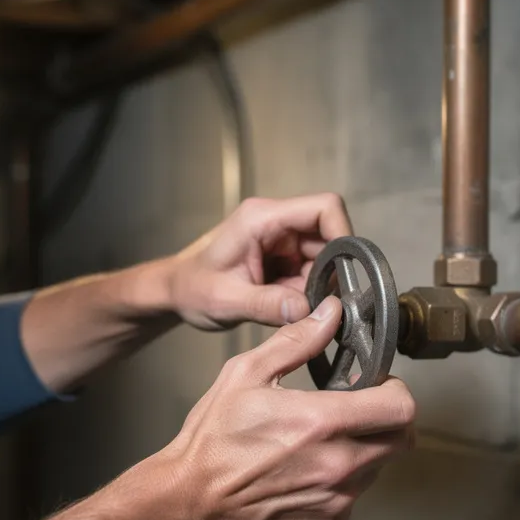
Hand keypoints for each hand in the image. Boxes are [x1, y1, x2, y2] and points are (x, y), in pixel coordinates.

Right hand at [144, 294, 415, 519]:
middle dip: (386, 421)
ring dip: (361, 452)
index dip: (396, 392)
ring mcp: (336, 502)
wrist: (192, 504)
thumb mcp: (246, 374)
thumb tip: (330, 313)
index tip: (377, 388)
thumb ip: (296, 341)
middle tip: (357, 412)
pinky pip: (352, 499)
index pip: (401, 408)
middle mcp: (338, 466)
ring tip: (318, 445)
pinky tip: (305, 475)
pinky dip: (339, 486)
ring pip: (376, 469)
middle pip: (400, 440)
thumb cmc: (213, 441)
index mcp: (322, 422)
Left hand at [168, 193, 352, 330]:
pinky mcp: (282, 260)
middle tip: (314, 304)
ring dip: (316, 288)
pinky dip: (306, 294)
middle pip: (328, 237)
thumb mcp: (227, 300)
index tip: (346, 272)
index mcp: (262, 219)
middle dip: (329, 274)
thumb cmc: (190, 288)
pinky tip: (284, 307)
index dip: (343, 234)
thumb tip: (310, 312)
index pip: (323, 208)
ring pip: (322, 260)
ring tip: (288, 308)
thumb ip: (269, 305)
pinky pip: (310, 274)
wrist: (173, 293)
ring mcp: (280, 241)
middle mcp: (276, 224)